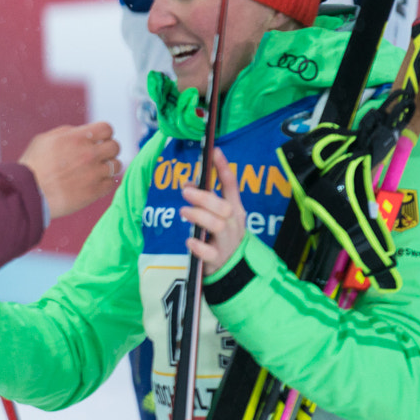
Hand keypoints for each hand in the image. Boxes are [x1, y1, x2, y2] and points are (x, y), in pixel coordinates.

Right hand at [17, 122, 120, 218]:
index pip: (107, 129)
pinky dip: (103, 183)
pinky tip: (91, 183)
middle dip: (107, 150)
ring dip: (107, 167)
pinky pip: (110, 184)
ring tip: (94, 171)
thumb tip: (81, 133)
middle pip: (115, 146)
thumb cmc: (32, 166)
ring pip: (116, 165)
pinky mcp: (95, 191)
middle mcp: (89, 154)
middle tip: (97, 157)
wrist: (28, 193)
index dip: (103, 134)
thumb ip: (68, 133)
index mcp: (77, 138)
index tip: (97, 141)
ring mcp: (94, 173)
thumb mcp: (45, 139)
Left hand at [181, 149, 247, 276]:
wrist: (235, 269)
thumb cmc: (222, 236)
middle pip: (223, 207)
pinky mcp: (218, 259)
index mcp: (235, 210)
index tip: (214, 151)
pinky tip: (189, 240)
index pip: (231, 185)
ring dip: (199, 216)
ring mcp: (227, 242)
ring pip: (217, 225)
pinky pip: (209, 252)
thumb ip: (205, 199)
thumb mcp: (217, 216)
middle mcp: (233, 224)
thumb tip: (187, 183)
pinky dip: (198, 245)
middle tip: (186, 191)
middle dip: (204, 198)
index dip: (223, 168)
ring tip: (184, 212)